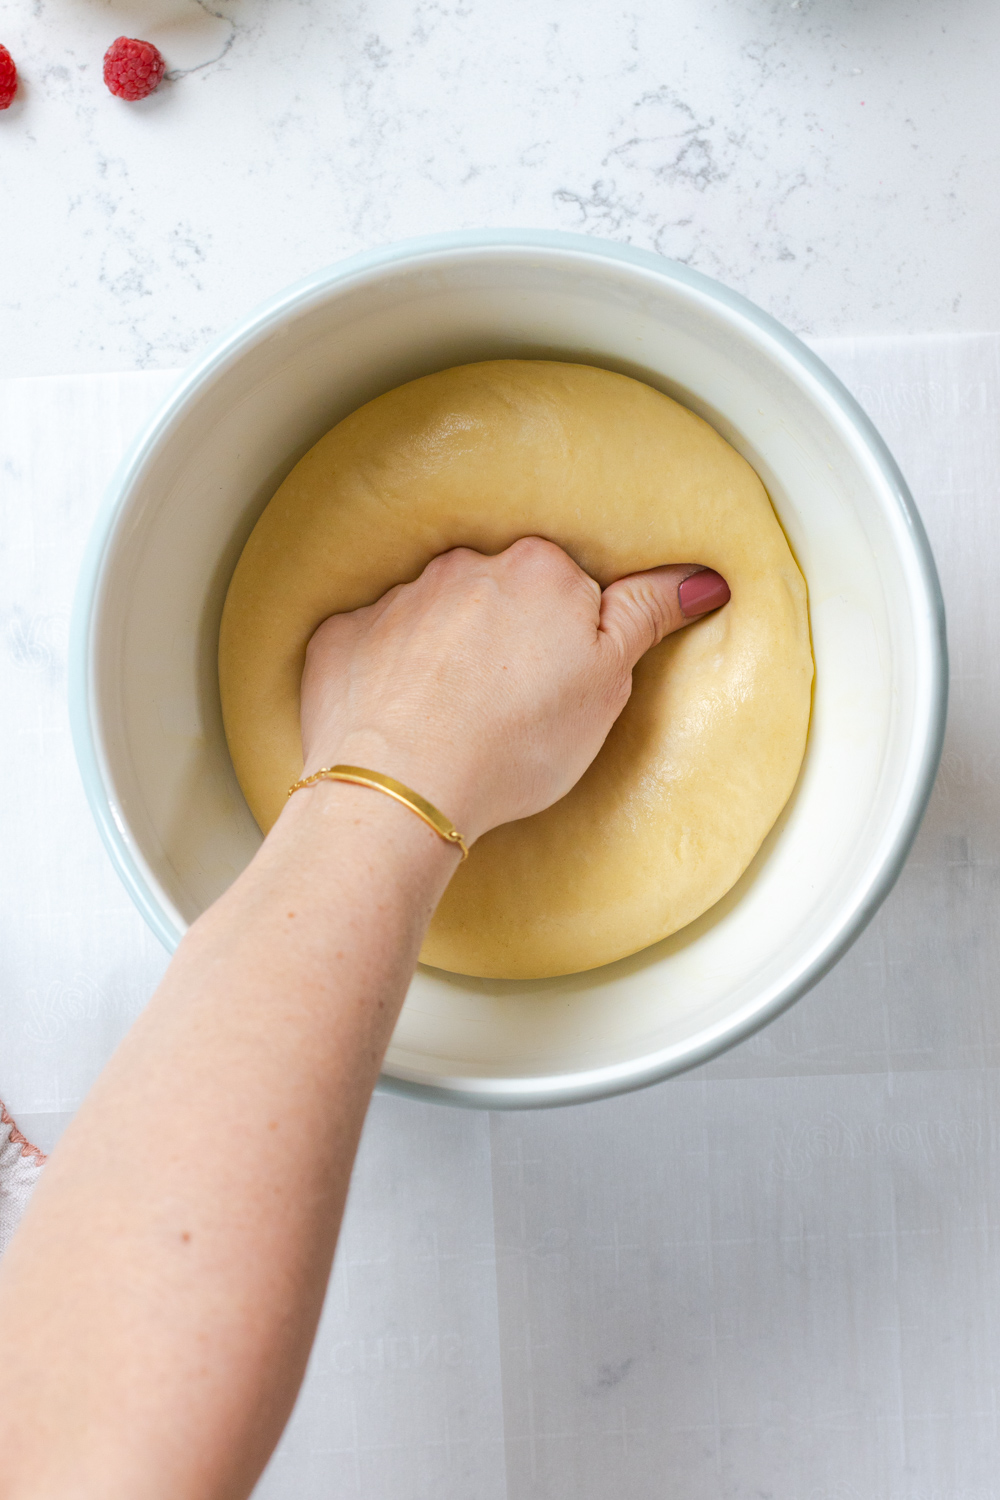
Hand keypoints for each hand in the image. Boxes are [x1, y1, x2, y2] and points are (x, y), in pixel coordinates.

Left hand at [299, 538, 728, 845]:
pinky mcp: (341, 636)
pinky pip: (370, 642)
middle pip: (497, 593)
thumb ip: (646, 615)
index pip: (567, 583)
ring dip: (443, 653)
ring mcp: (396, 599)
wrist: (403, 788)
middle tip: (509, 705)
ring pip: (433, 617)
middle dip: (505, 636)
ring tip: (450, 719)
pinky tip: (397, 717)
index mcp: (537, 569)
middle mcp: (462, 567)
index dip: (570, 634)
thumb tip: (698, 576)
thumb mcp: (608, 684)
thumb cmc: (515, 743)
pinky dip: (383, 672)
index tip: (560, 679)